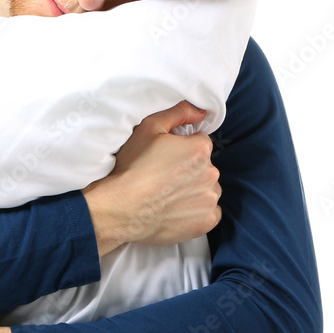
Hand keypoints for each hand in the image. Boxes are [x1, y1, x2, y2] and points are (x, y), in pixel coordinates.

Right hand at [82, 100, 221, 255]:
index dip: (183, 150)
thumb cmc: (133, 168)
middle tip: (164, 178)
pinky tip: (176, 209)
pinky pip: (209, 212)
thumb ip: (178, 113)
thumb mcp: (149, 128)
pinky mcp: (207, 221)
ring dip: (195, 190)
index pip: (200, 144)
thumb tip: (201, 110)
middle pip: (205, 167)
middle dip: (190, 170)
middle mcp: (211, 173)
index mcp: (200, 149)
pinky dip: (197, 212)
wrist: (122, 208)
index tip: (167, 160)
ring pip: (208, 189)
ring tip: (169, 195)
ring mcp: (210, 199)